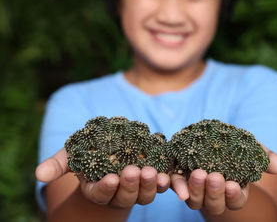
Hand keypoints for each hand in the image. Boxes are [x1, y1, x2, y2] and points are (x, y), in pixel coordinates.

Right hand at [35, 148, 169, 207]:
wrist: (112, 150)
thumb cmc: (89, 153)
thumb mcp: (72, 155)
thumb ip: (58, 164)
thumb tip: (39, 174)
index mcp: (97, 189)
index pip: (100, 193)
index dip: (105, 188)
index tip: (109, 179)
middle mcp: (117, 193)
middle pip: (124, 196)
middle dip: (129, 185)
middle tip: (133, 171)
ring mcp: (136, 189)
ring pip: (143, 195)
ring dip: (148, 186)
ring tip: (150, 172)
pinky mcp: (151, 181)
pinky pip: (159, 186)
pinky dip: (163, 183)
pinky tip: (166, 176)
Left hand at [171, 149, 276, 214]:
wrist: (213, 141)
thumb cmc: (237, 148)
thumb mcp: (252, 149)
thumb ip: (264, 157)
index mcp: (234, 191)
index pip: (236, 200)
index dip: (234, 195)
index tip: (232, 186)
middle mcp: (215, 196)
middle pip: (214, 204)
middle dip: (213, 193)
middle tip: (213, 177)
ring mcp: (196, 191)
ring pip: (194, 199)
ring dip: (194, 189)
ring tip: (197, 174)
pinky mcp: (181, 181)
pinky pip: (176, 186)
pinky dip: (174, 185)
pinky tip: (170, 178)